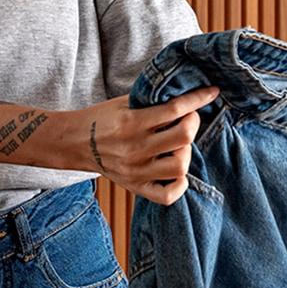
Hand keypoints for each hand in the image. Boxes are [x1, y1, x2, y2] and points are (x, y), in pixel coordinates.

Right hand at [60, 84, 220, 204]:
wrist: (74, 142)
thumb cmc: (101, 118)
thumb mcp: (123, 103)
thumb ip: (152, 100)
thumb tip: (185, 92)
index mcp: (132, 123)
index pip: (175, 109)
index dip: (198, 98)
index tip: (212, 92)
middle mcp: (135, 148)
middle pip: (184, 137)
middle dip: (194, 123)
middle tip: (190, 118)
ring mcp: (136, 171)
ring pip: (180, 166)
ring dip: (186, 151)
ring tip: (179, 144)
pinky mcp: (135, 187)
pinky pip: (167, 195)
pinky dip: (179, 184)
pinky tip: (176, 169)